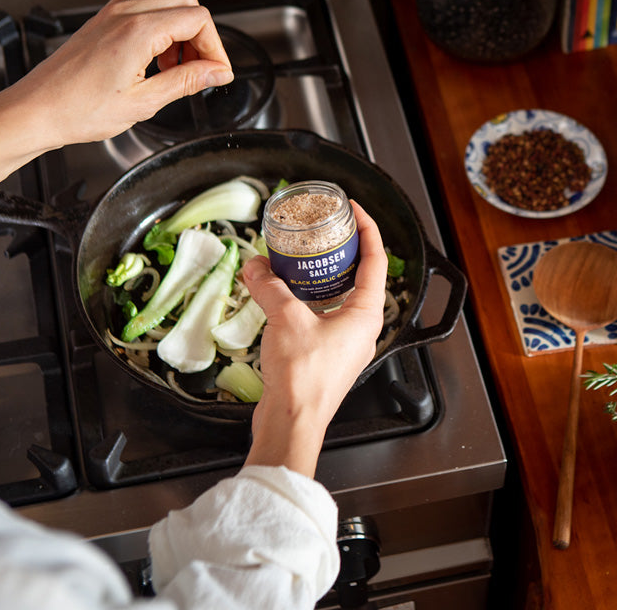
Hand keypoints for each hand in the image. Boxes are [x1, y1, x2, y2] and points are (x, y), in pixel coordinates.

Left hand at [8, 0, 232, 144]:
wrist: (37, 110)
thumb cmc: (77, 109)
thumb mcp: (143, 102)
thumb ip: (186, 82)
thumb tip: (216, 73)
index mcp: (138, 31)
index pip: (198, 19)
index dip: (215, 47)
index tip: (217, 72)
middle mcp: (125, 13)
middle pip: (186, 1)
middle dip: (201, 35)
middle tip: (200, 68)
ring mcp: (111, 14)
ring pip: (165, 1)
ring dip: (180, 31)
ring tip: (175, 68)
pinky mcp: (102, 22)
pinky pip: (143, 10)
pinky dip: (159, 29)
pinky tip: (153, 62)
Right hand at [242, 201, 387, 476]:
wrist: (292, 421)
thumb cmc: (303, 376)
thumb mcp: (285, 318)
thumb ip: (269, 286)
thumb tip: (255, 266)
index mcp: (365, 314)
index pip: (375, 261)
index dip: (367, 230)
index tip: (354, 210)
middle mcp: (361, 328)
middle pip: (359, 277)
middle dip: (340, 252)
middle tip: (322, 232)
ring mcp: (344, 344)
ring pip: (338, 298)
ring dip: (320, 276)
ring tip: (299, 259)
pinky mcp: (325, 356)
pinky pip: (321, 316)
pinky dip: (305, 300)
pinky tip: (283, 294)